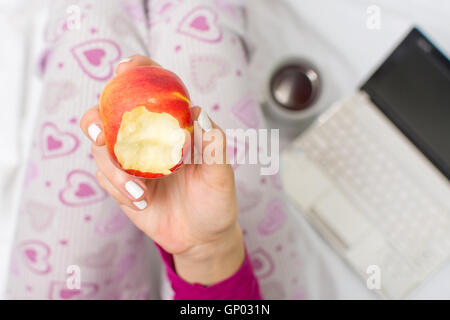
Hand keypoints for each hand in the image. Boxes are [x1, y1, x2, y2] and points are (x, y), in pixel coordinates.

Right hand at [80, 55, 243, 284]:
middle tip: (100, 131)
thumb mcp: (221, 175)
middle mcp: (146, 138)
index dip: (137, 72)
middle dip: (96, 117)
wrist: (202, 238)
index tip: (126, 68)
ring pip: (100, 150)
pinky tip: (141, 202)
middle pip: (108, 115)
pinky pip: (106, 180)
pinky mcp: (120, 185)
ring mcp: (130, 161)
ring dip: (112, 168)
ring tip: (138, 191)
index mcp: (171, 126)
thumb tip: (199, 112)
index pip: (150, 90)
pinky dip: (119, 190)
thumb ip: (214, 146)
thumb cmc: (216, 200)